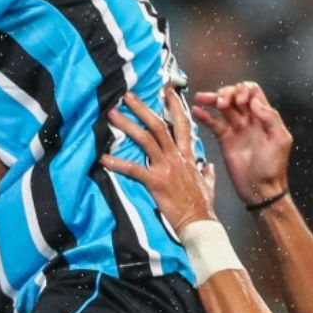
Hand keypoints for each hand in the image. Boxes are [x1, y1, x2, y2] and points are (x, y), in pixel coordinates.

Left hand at [101, 92, 217, 233]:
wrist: (200, 222)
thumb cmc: (203, 206)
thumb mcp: (209, 185)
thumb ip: (207, 173)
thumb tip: (208, 167)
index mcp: (188, 156)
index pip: (183, 123)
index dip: (175, 105)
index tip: (166, 90)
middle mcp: (177, 157)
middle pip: (159, 125)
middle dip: (142, 108)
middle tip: (127, 96)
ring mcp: (166, 168)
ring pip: (146, 139)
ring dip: (127, 125)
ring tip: (112, 115)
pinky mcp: (156, 182)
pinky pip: (134, 169)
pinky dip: (117, 163)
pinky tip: (103, 158)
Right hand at [192, 81, 291, 205]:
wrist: (260, 189)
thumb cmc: (273, 166)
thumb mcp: (280, 140)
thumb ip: (270, 118)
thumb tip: (254, 102)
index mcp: (264, 116)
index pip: (252, 92)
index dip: (244, 91)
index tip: (239, 102)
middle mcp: (249, 119)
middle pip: (235, 96)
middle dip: (226, 94)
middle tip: (222, 103)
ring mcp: (236, 129)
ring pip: (222, 107)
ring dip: (212, 100)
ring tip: (201, 98)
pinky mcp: (224, 139)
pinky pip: (213, 123)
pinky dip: (204, 116)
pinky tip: (196, 111)